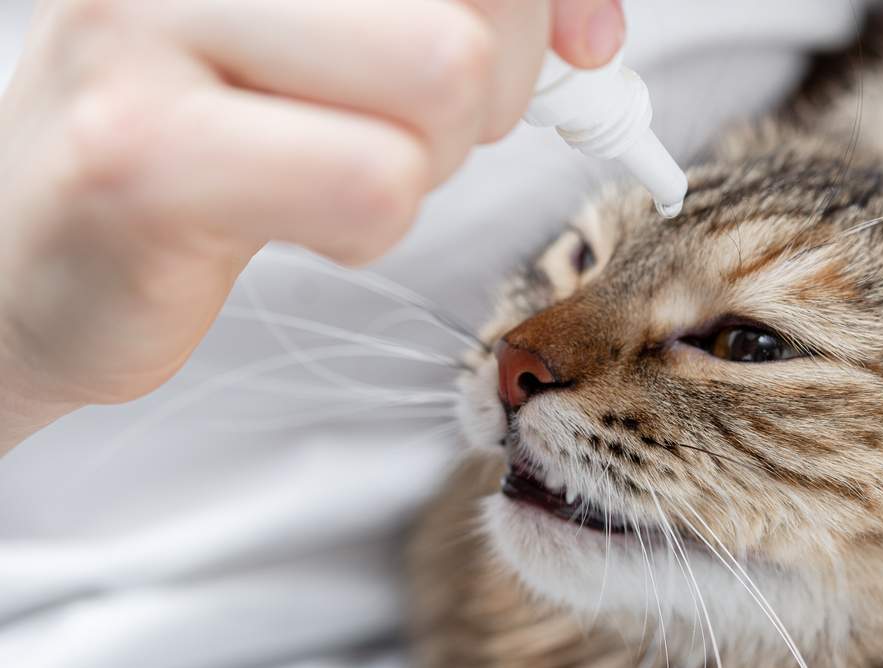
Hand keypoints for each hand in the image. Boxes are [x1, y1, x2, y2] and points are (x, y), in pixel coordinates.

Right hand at [0, 0, 625, 450]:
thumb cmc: (210, 141)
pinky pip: (369, 185)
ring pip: (438, 82)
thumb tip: (590, 32)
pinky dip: (369, 224)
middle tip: (416, 127)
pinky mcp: (143, 153)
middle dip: (490, 93)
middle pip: (479, 4)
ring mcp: (154, 29)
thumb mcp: (343, 43)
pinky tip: (301, 217)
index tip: (578, 45)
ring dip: (424, 160)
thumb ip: (466, 13)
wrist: (39, 249)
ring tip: (345, 168)